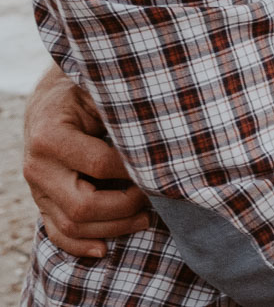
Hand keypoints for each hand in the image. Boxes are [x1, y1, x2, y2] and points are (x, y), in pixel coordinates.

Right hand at [23, 65, 148, 256]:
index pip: (101, 165)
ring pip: (72, 225)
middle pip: (83, 205)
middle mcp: (38, 167)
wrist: (53, 102)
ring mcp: (37, 189)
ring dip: (114, 228)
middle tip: (157, 195)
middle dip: (126, 206)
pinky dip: (80, 246)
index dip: (135, 170)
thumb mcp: (101, 94)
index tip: (162, 164)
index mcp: (50, 136)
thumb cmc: (86, 94)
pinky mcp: (42, 203)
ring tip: (147, 218)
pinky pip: (57, 233)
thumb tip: (166, 139)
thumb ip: (124, 114)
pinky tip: (104, 249)